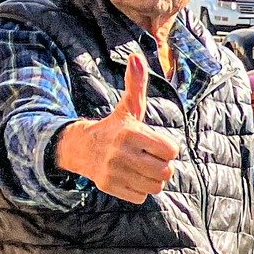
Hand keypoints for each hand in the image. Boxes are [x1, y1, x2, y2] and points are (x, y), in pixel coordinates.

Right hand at [54, 52, 179, 203]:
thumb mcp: (128, 107)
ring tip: (141, 167)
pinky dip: (140, 190)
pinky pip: (141, 196)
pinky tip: (130, 177)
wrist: (82, 148)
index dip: (167, 148)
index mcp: (131, 133)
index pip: (171, 150)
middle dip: (162, 165)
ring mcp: (114, 172)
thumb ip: (136, 85)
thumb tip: (136, 56)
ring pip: (155, 186)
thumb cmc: (115, 127)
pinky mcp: (109, 187)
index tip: (156, 143)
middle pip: (166, 171)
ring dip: (153, 179)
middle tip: (150, 158)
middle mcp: (121, 153)